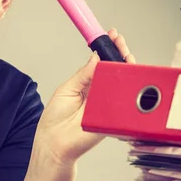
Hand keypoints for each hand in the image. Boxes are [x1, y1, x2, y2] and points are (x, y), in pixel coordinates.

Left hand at [34, 28, 135, 165]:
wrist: (54, 144)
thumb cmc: (55, 121)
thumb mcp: (67, 89)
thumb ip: (84, 74)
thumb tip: (97, 57)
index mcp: (88, 85)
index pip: (103, 64)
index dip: (109, 49)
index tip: (112, 36)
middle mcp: (100, 93)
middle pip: (117, 71)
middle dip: (121, 54)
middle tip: (120, 42)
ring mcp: (109, 104)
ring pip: (124, 84)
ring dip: (126, 68)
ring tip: (123, 54)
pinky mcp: (114, 116)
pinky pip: (123, 100)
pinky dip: (125, 87)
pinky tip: (123, 75)